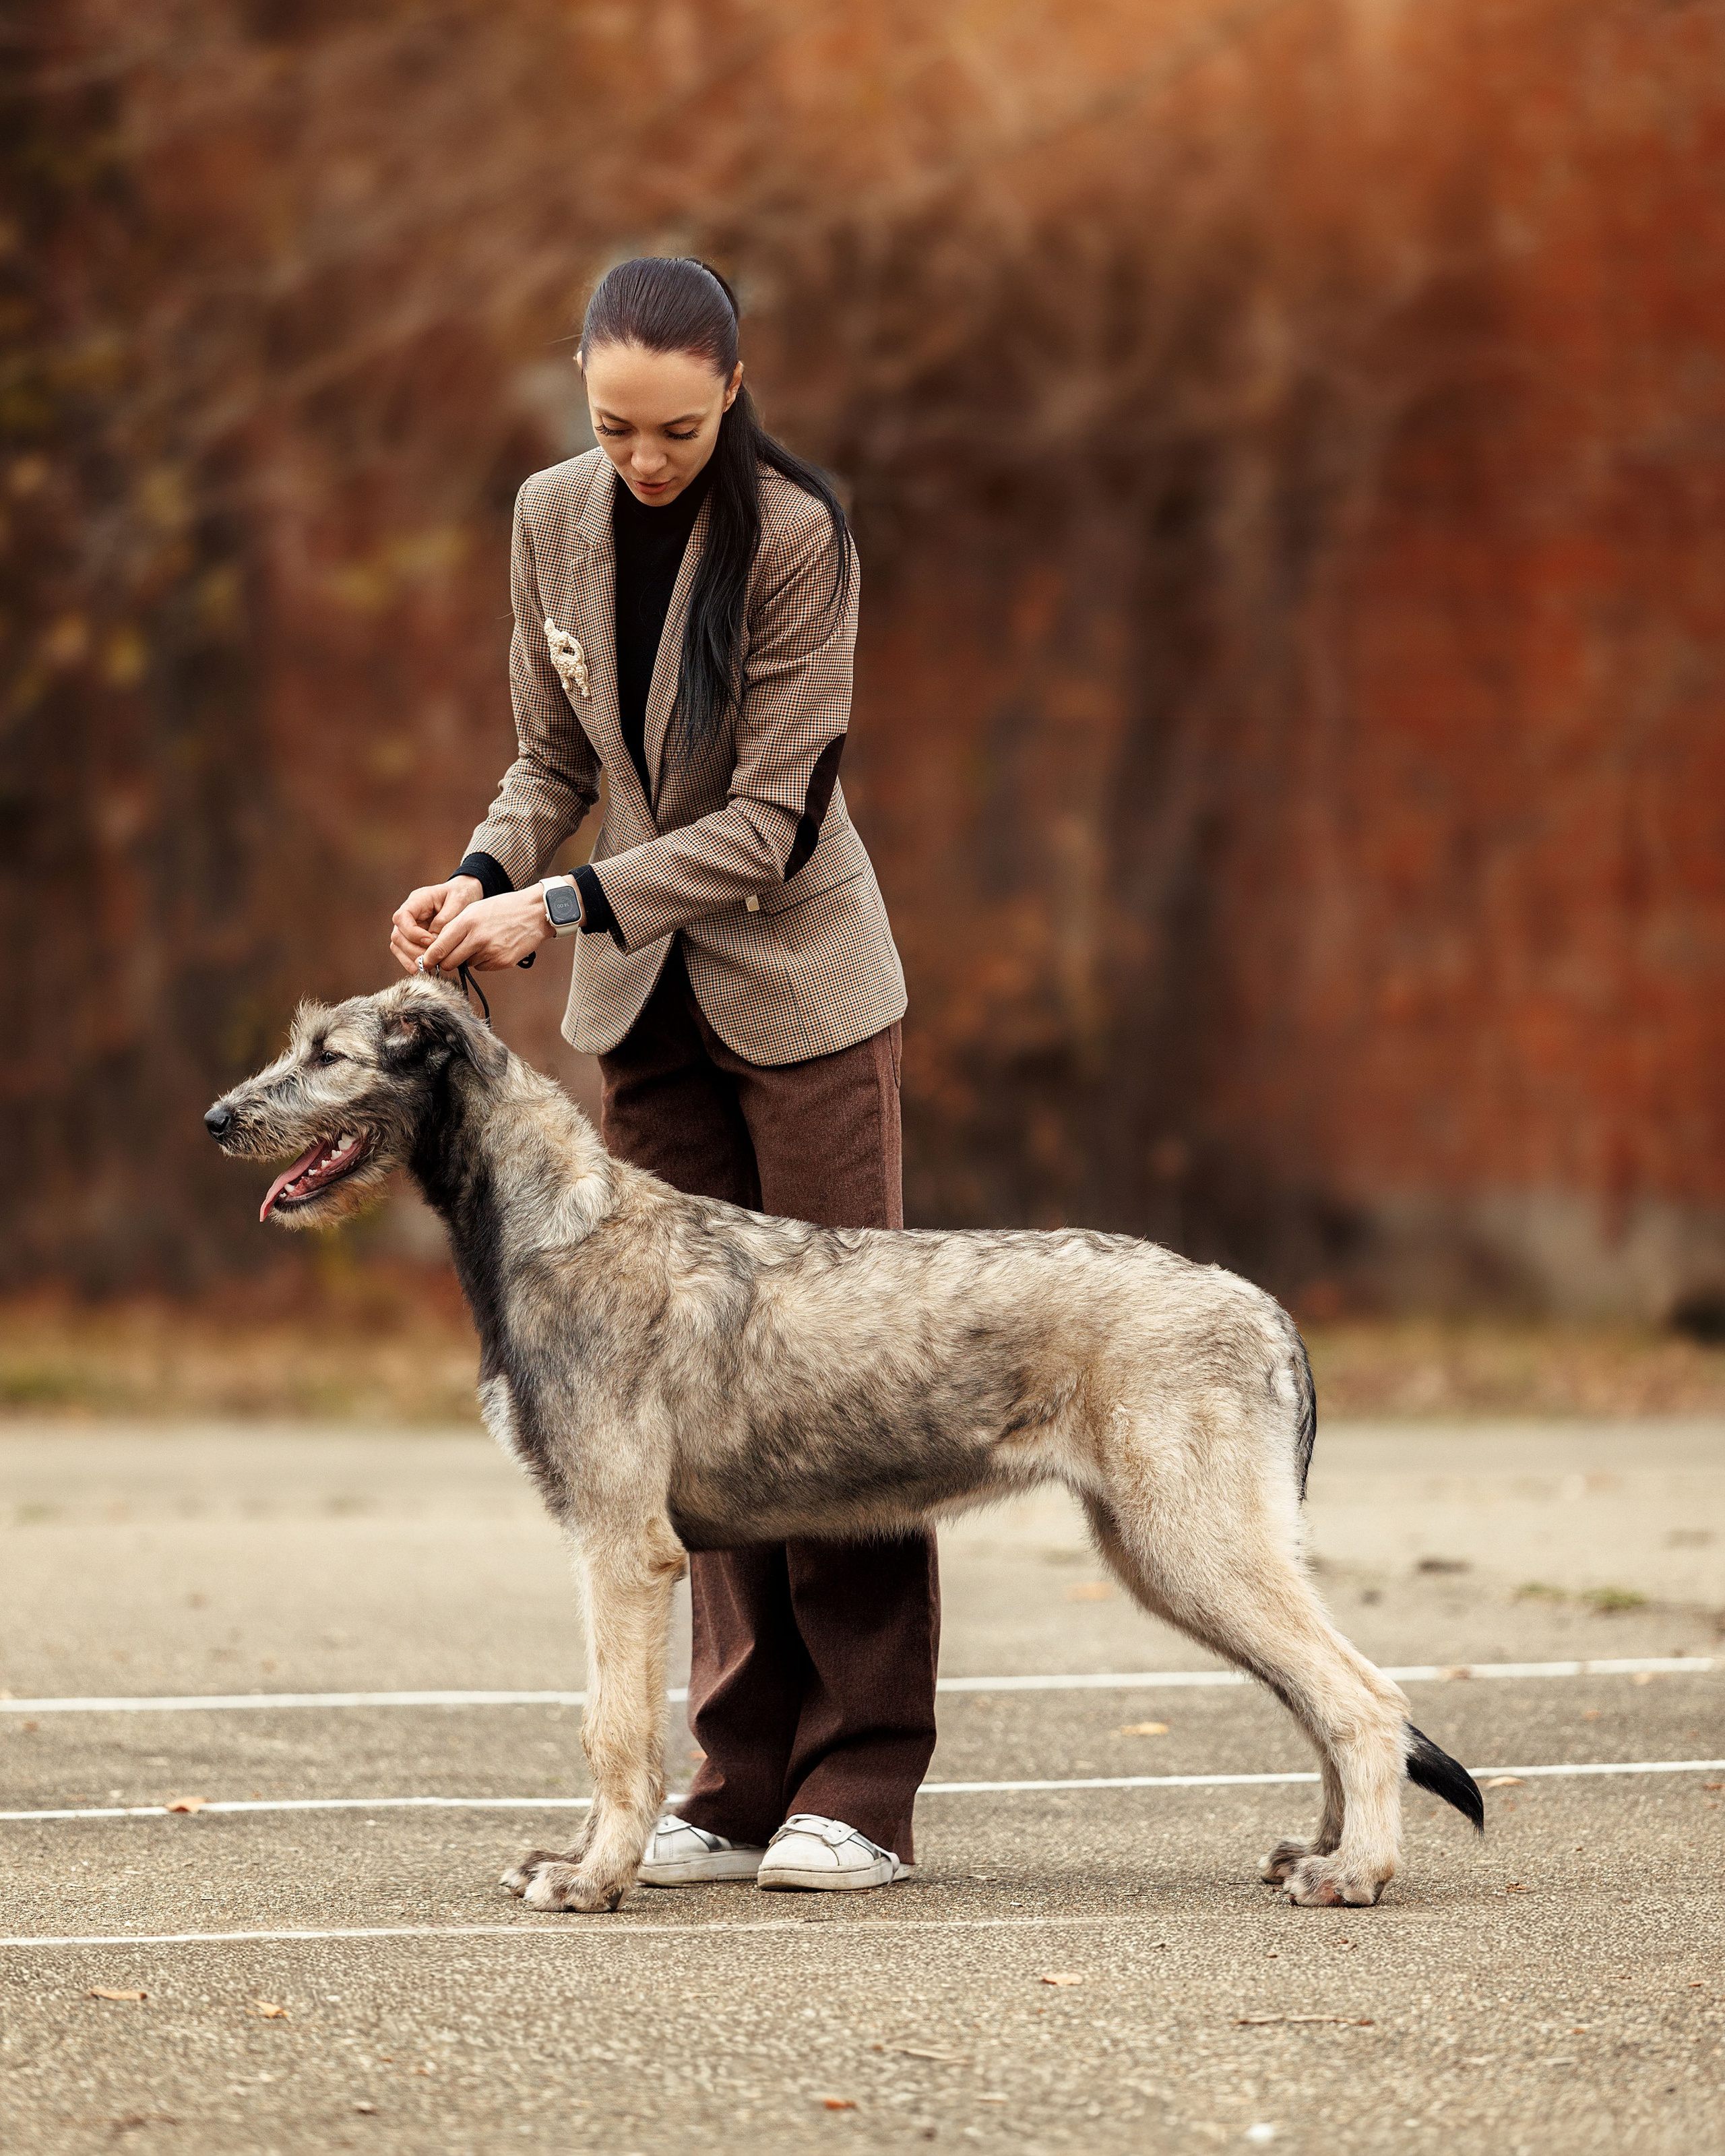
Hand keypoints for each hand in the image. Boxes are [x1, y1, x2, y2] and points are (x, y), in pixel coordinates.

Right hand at [391, 876, 482, 974]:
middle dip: (412, 950)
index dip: (413, 933)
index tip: (430, 941)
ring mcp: (409, 926)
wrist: (464, 893)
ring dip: (410, 959)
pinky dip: (412, 962)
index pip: (402, 917)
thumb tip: (433, 940)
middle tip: (431, 960)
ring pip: (398, 946)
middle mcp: (409, 913)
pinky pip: (405, 951)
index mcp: (417, 900)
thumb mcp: (458, 902)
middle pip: (398, 935)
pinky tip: (425, 970)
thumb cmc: (461, 895)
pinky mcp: (414, 937)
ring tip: (427, 968)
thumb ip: (445, 920)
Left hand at [418, 887, 555, 974]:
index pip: (439, 948)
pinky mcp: (502, 962)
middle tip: (449, 957)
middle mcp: (477, 939)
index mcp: (467, 922)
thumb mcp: (474, 910)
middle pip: (449, 962)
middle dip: (446, 962)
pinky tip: (494, 947)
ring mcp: (491, 952)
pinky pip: (483, 967)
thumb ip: (454, 928)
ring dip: (469, 958)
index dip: (428, 959)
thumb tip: (437, 948)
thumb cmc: (502, 909)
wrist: (535, 912)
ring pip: (467, 965)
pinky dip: (484, 960)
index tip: (424, 964)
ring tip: (483, 942)